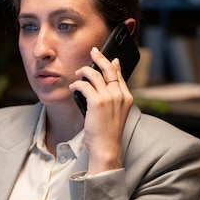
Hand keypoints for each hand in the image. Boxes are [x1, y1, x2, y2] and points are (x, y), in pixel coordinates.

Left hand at [69, 47, 133, 174]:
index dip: (113, 65)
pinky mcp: (97, 102)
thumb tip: (102, 86)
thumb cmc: (108, 133)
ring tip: (77, 74)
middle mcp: (120, 95)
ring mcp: (109, 98)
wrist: (107, 147)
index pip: (119, 75)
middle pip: (109, 69)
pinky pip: (84, 85)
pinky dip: (77, 84)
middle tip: (92, 51)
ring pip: (94, 75)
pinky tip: (73, 87)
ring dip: (84, 71)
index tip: (109, 59)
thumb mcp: (115, 113)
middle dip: (100, 58)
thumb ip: (112, 99)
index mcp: (126, 97)